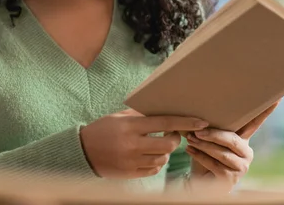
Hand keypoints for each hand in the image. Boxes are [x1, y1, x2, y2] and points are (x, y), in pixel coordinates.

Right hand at [80, 109, 208, 178]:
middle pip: (168, 145)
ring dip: (166, 152)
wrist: (82, 151)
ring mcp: (131, 161)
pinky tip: (150, 156)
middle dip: (176, 139)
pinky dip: (157, 162)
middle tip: (173, 135)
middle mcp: (132, 144)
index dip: (185, 123)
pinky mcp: (130, 173)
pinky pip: (154, 169)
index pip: (165, 123)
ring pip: (163, 159)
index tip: (201, 122)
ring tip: (157, 145)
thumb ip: (141, 115)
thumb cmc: (103, 129)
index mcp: (131, 126)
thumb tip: (165, 111)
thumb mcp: (120, 116)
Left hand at [185, 102, 279, 192]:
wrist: (199, 180)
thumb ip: (213, 126)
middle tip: (197, 130)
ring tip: (190, 138)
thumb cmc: (205, 155)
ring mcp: (241, 168)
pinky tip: (190, 150)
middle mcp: (247, 153)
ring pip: (222, 153)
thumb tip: (201, 111)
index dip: (266, 112)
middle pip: (233, 140)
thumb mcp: (210, 139)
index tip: (276, 98)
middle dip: (213, 134)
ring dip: (204, 145)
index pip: (255, 124)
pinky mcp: (231, 179)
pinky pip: (215, 165)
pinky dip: (200, 156)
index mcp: (244, 140)